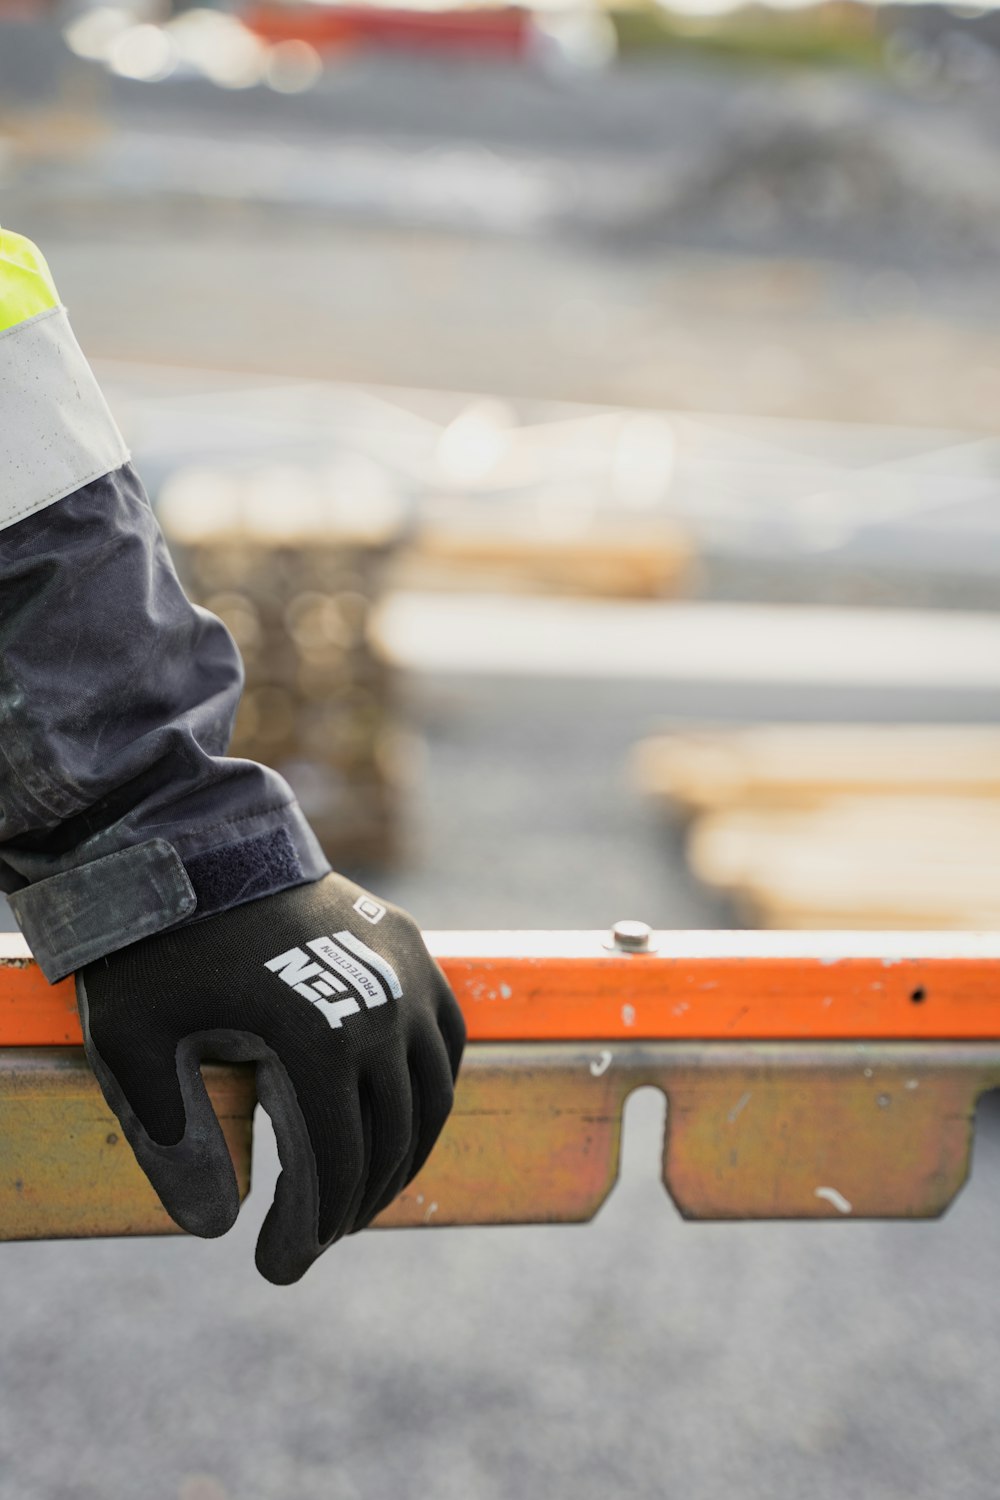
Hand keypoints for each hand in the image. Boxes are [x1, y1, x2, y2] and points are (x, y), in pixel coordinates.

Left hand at [76, 873, 464, 1282]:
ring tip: (359, 1194)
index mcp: (317, 1039)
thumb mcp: (137, 1044)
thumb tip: (217, 1225)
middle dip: (351, 1206)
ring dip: (402, 1158)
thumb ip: (172, 1139)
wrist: (199, 849)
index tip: (276, 1267)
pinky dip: (431, 1093)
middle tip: (312, 1242)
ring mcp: (408, 976)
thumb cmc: (161, 950)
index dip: (309, 1229)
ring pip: (432, 1098)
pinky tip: (399, 1120)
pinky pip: (449, 1040)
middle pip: (389, 1141)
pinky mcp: (416, 951)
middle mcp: (381, 1011)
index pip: (334, 1165)